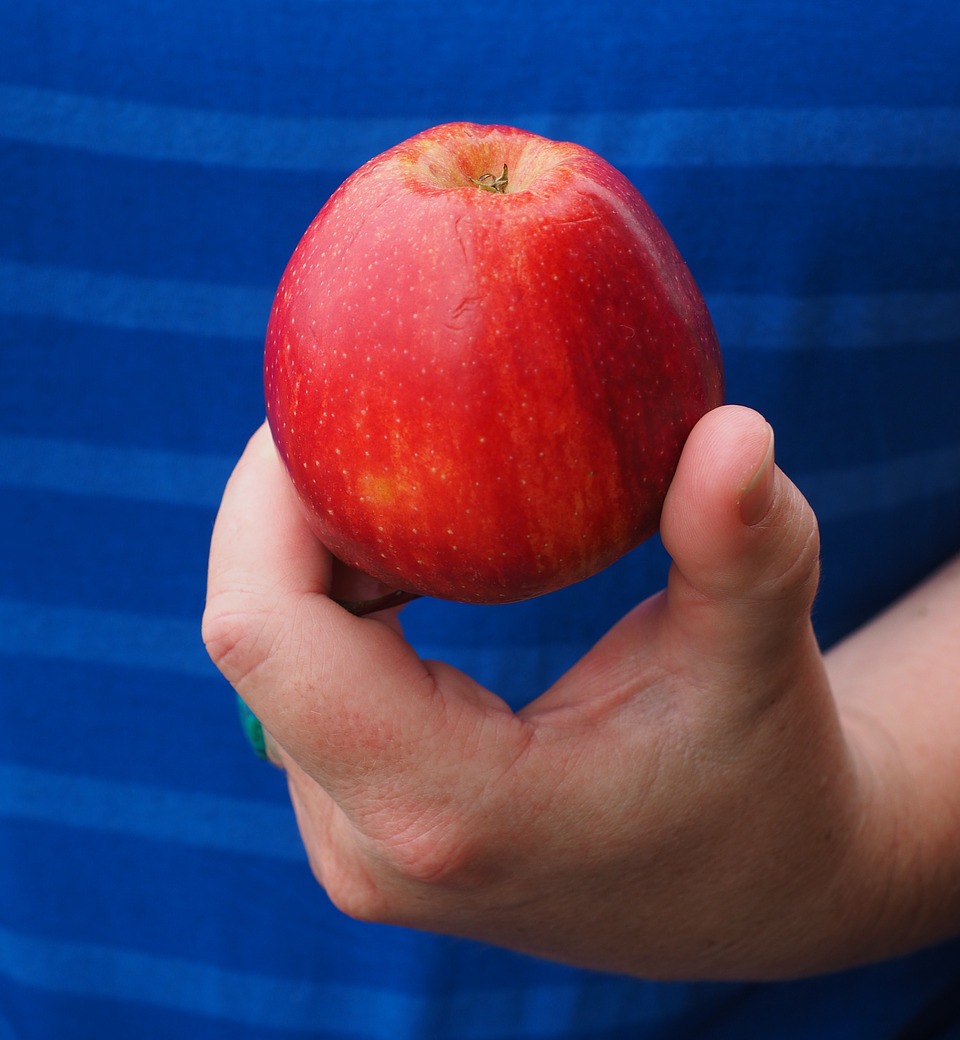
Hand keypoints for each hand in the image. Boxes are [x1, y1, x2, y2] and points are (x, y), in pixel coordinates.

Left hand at [202, 407, 935, 980]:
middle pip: (253, 637)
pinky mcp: (359, 830)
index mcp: (449, 807)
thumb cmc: (764, 771)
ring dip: (310, 554)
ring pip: (267, 663)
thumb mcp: (762, 659)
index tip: (328, 405)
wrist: (746, 893)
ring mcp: (355, 850)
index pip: (266, 633)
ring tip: (405, 481)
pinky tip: (409, 556)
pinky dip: (330, 600)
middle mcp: (372, 844)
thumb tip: (737, 427)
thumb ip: (748, 547)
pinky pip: (297, 689)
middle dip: (287, 510)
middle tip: (370, 414)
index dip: (265, 498)